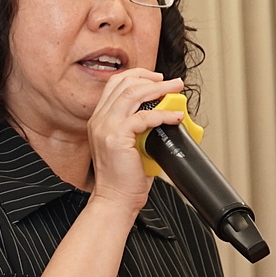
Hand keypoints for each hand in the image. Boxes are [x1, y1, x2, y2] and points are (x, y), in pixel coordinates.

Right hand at [86, 68, 185, 210]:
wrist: (116, 200)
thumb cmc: (125, 179)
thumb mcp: (130, 145)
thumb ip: (140, 126)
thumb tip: (165, 113)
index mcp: (100, 120)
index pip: (115, 84)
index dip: (138, 76)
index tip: (157, 79)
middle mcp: (99, 120)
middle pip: (124, 83)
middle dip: (151, 78)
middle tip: (172, 82)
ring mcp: (105, 127)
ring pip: (132, 94)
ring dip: (159, 89)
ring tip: (176, 90)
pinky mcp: (116, 137)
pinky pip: (143, 116)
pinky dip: (162, 114)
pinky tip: (174, 117)